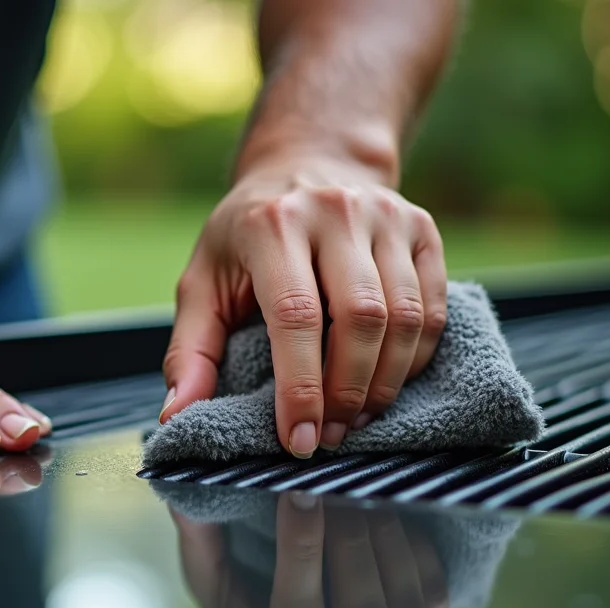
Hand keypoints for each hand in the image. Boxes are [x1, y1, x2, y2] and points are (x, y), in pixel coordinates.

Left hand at [162, 158, 446, 456]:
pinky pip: (433, 309)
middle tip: (328, 436)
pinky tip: (384, 384)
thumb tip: (177, 415)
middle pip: (360, 319)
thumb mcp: (203, 282)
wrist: (307, 165)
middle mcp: (335, 212)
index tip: (299, 439)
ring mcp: (387, 216)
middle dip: (346, 391)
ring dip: (383, 383)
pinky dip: (414, 360)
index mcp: (271, 223)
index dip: (301, 387)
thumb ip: (190, 350)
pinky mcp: (423, 229)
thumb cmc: (246, 237)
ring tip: (354, 418)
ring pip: (405, 318)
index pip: (295, 315)